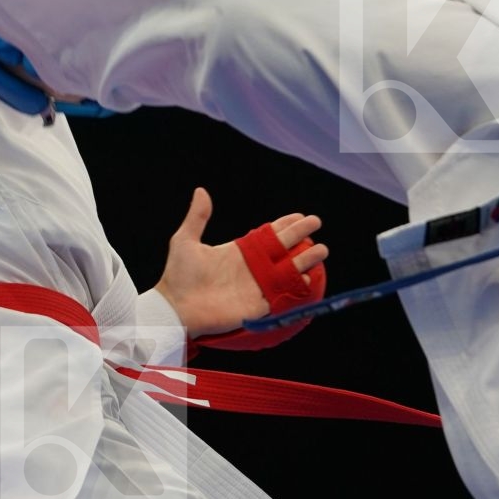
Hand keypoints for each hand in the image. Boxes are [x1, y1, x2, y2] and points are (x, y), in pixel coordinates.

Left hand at [153, 188, 326, 338]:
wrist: (176, 307)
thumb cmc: (178, 276)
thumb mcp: (186, 240)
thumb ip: (197, 217)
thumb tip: (201, 190)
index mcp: (238, 251)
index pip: (267, 235)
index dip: (284, 225)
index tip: (300, 215)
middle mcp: (251, 267)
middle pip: (282, 249)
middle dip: (300, 236)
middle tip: (316, 223)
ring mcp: (256, 286)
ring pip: (287, 270)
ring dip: (305, 260)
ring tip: (321, 250)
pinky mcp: (258, 305)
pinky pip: (282, 294)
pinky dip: (296, 287)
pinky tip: (308, 277)